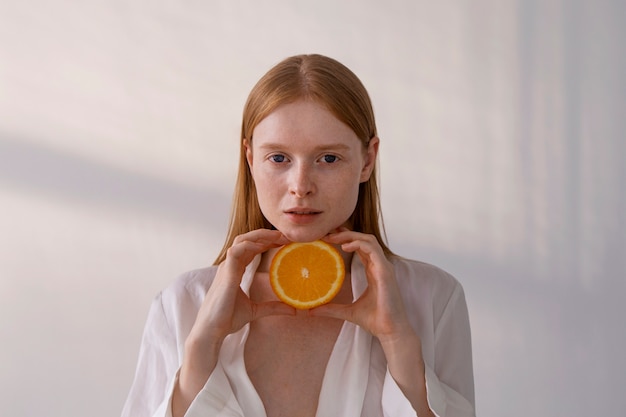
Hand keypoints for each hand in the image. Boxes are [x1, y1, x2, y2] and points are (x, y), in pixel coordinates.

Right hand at [188, 229, 294, 349]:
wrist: (212, 330)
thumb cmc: (227, 318)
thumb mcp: (256, 310)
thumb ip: (273, 307)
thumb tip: (294, 310)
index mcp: (235, 269)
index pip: (252, 248)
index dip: (267, 242)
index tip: (285, 242)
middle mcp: (230, 265)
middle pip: (248, 239)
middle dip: (267, 235)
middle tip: (286, 236)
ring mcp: (227, 267)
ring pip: (241, 240)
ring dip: (261, 236)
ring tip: (279, 237)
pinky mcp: (226, 274)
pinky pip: (235, 251)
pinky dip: (249, 245)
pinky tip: (263, 246)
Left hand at [312, 229, 433, 414]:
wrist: (390, 331)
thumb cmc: (375, 320)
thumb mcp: (347, 312)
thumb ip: (331, 309)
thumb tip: (311, 310)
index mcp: (372, 270)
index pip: (359, 247)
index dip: (345, 238)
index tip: (327, 236)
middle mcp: (379, 265)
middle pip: (363, 239)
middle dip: (345, 233)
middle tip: (326, 233)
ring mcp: (383, 266)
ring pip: (368, 240)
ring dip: (350, 235)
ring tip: (333, 237)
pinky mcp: (385, 271)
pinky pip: (373, 249)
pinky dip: (359, 244)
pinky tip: (345, 247)